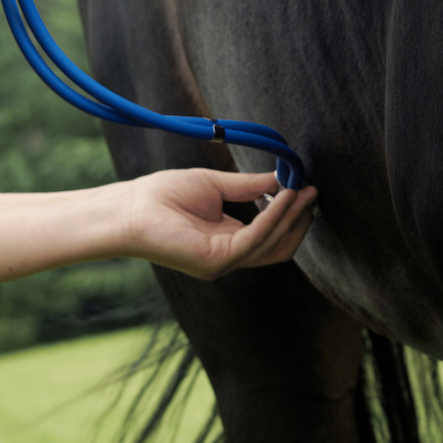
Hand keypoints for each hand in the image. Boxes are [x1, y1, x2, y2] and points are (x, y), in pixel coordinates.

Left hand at [118, 168, 317, 279]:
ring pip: (273, 245)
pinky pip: (256, 239)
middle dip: (299, 220)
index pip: (271, 236)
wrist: (128, 208)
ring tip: (305, 190)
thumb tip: (282, 179)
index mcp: (227, 242)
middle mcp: (229, 258)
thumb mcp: (215, 185)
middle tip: (314, 192)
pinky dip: (275, 217)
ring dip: (292, 216)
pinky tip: (284, 196)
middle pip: (279, 247)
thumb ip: (250, 186)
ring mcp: (224, 263)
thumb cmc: (161, 196)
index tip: (305, 188)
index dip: (290, 214)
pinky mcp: (217, 261)